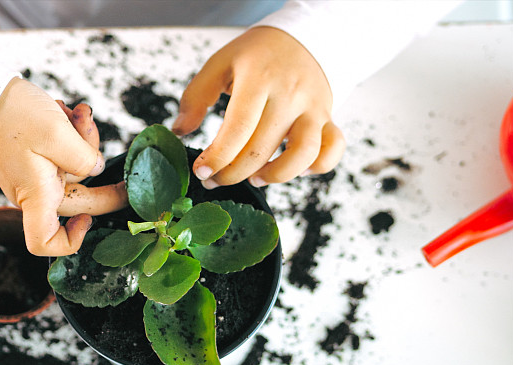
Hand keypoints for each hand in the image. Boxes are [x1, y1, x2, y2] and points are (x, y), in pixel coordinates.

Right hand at [0, 78, 126, 255]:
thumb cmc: (13, 115)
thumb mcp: (57, 134)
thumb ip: (84, 159)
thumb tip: (98, 169)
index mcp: (35, 195)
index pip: (45, 242)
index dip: (71, 241)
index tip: (88, 219)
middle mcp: (35, 192)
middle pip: (79, 198)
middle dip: (96, 166)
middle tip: (100, 139)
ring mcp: (36, 176)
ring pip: (76, 169)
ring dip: (84, 139)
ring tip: (77, 114)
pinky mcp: (37, 160)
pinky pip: (65, 155)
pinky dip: (72, 134)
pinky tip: (68, 113)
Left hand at [172, 26, 345, 188]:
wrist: (301, 37)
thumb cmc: (255, 55)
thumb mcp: (220, 63)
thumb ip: (196, 96)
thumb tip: (180, 131)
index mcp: (259, 78)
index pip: (237, 129)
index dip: (217, 157)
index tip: (201, 171)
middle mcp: (290, 94)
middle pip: (262, 148)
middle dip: (233, 173)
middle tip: (215, 179)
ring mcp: (314, 107)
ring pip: (303, 153)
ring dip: (276, 176)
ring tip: (254, 178)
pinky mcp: (328, 117)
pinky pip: (332, 150)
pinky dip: (317, 167)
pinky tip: (294, 170)